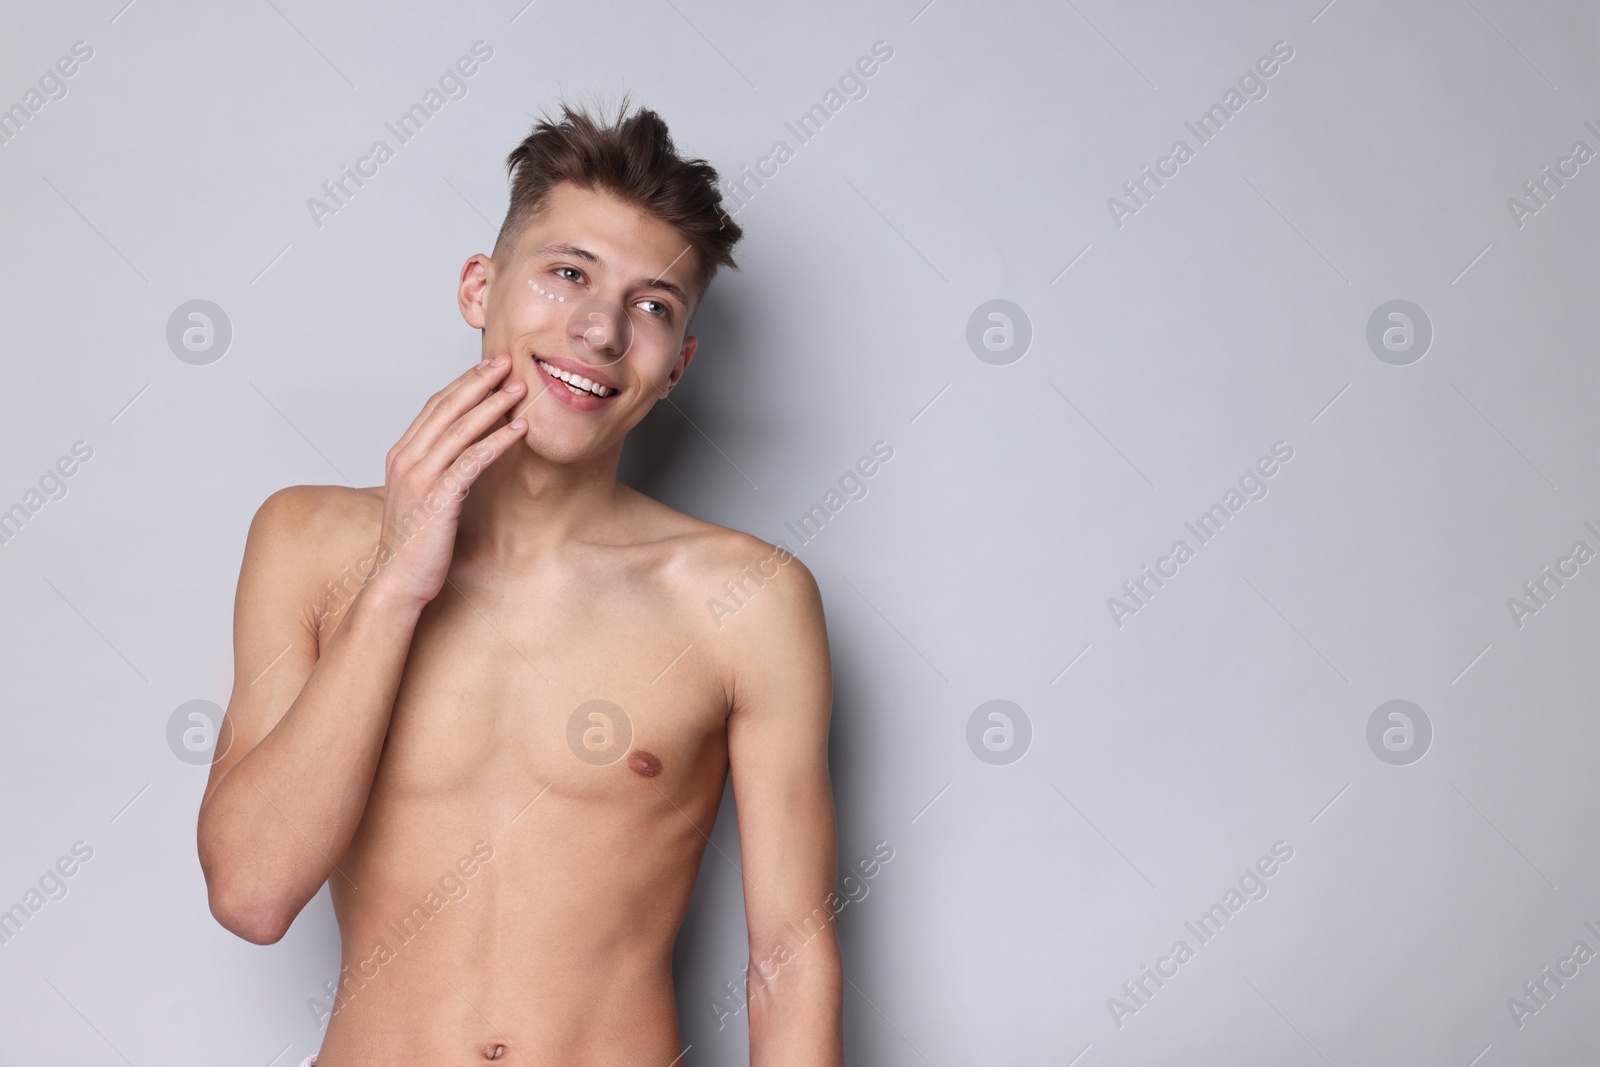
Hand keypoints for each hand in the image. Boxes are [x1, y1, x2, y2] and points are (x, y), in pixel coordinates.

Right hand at [367, 355, 526, 609]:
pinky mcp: (438, 497)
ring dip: (492, 406)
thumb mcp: (422, 497)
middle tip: (508, 361)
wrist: (396, 581)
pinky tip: (519, 430)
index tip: (489, 367)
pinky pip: (472, 461)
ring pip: (460, 430)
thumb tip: (460, 455)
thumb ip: (435, 470)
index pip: (435, 406)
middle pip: (447, 408)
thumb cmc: (414, 543)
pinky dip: (497, 442)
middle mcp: (407, 459)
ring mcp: (420, 477)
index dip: (463, 383)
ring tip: (518, 389)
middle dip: (479, 382)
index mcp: (402, 455)